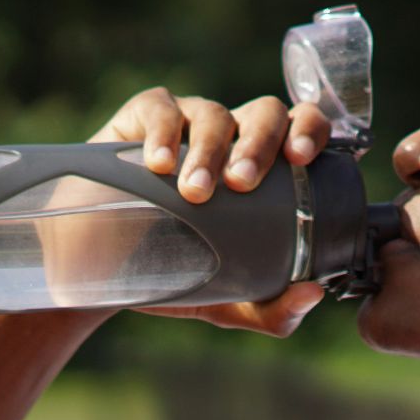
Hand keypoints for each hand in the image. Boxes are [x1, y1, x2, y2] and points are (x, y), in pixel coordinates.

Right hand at [81, 87, 333, 335]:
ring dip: (209, 151)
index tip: (300, 159)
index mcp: (269, 167)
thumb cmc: (182, 273)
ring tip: (194, 191)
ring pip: (215, 115)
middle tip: (242, 184)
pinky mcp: (143, 118)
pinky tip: (158, 164)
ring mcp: (190, 123)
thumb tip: (312, 295)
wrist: (107, 270)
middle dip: (260, 143)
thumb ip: (274, 310)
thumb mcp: (230, 301)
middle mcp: (235, 137)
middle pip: (265, 113)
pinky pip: (161, 108)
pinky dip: (163, 132)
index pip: (303, 127)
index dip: (310, 130)